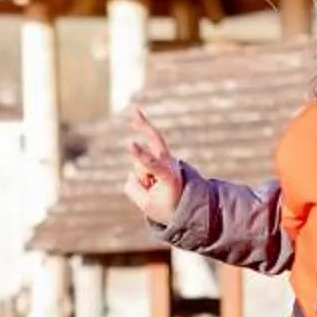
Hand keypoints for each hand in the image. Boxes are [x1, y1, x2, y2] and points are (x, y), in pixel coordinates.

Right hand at [122, 105, 182, 225]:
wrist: (186, 207)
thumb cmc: (168, 207)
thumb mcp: (148, 206)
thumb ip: (134, 188)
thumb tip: (130, 172)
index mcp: (170, 176)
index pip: (151, 164)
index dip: (140, 154)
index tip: (130, 143)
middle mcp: (169, 163)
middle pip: (155, 138)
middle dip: (143, 124)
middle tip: (134, 109)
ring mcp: (164, 160)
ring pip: (138, 167)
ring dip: (143, 181)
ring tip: (156, 190)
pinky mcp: (158, 161)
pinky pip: (137, 169)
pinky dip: (143, 179)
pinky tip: (154, 184)